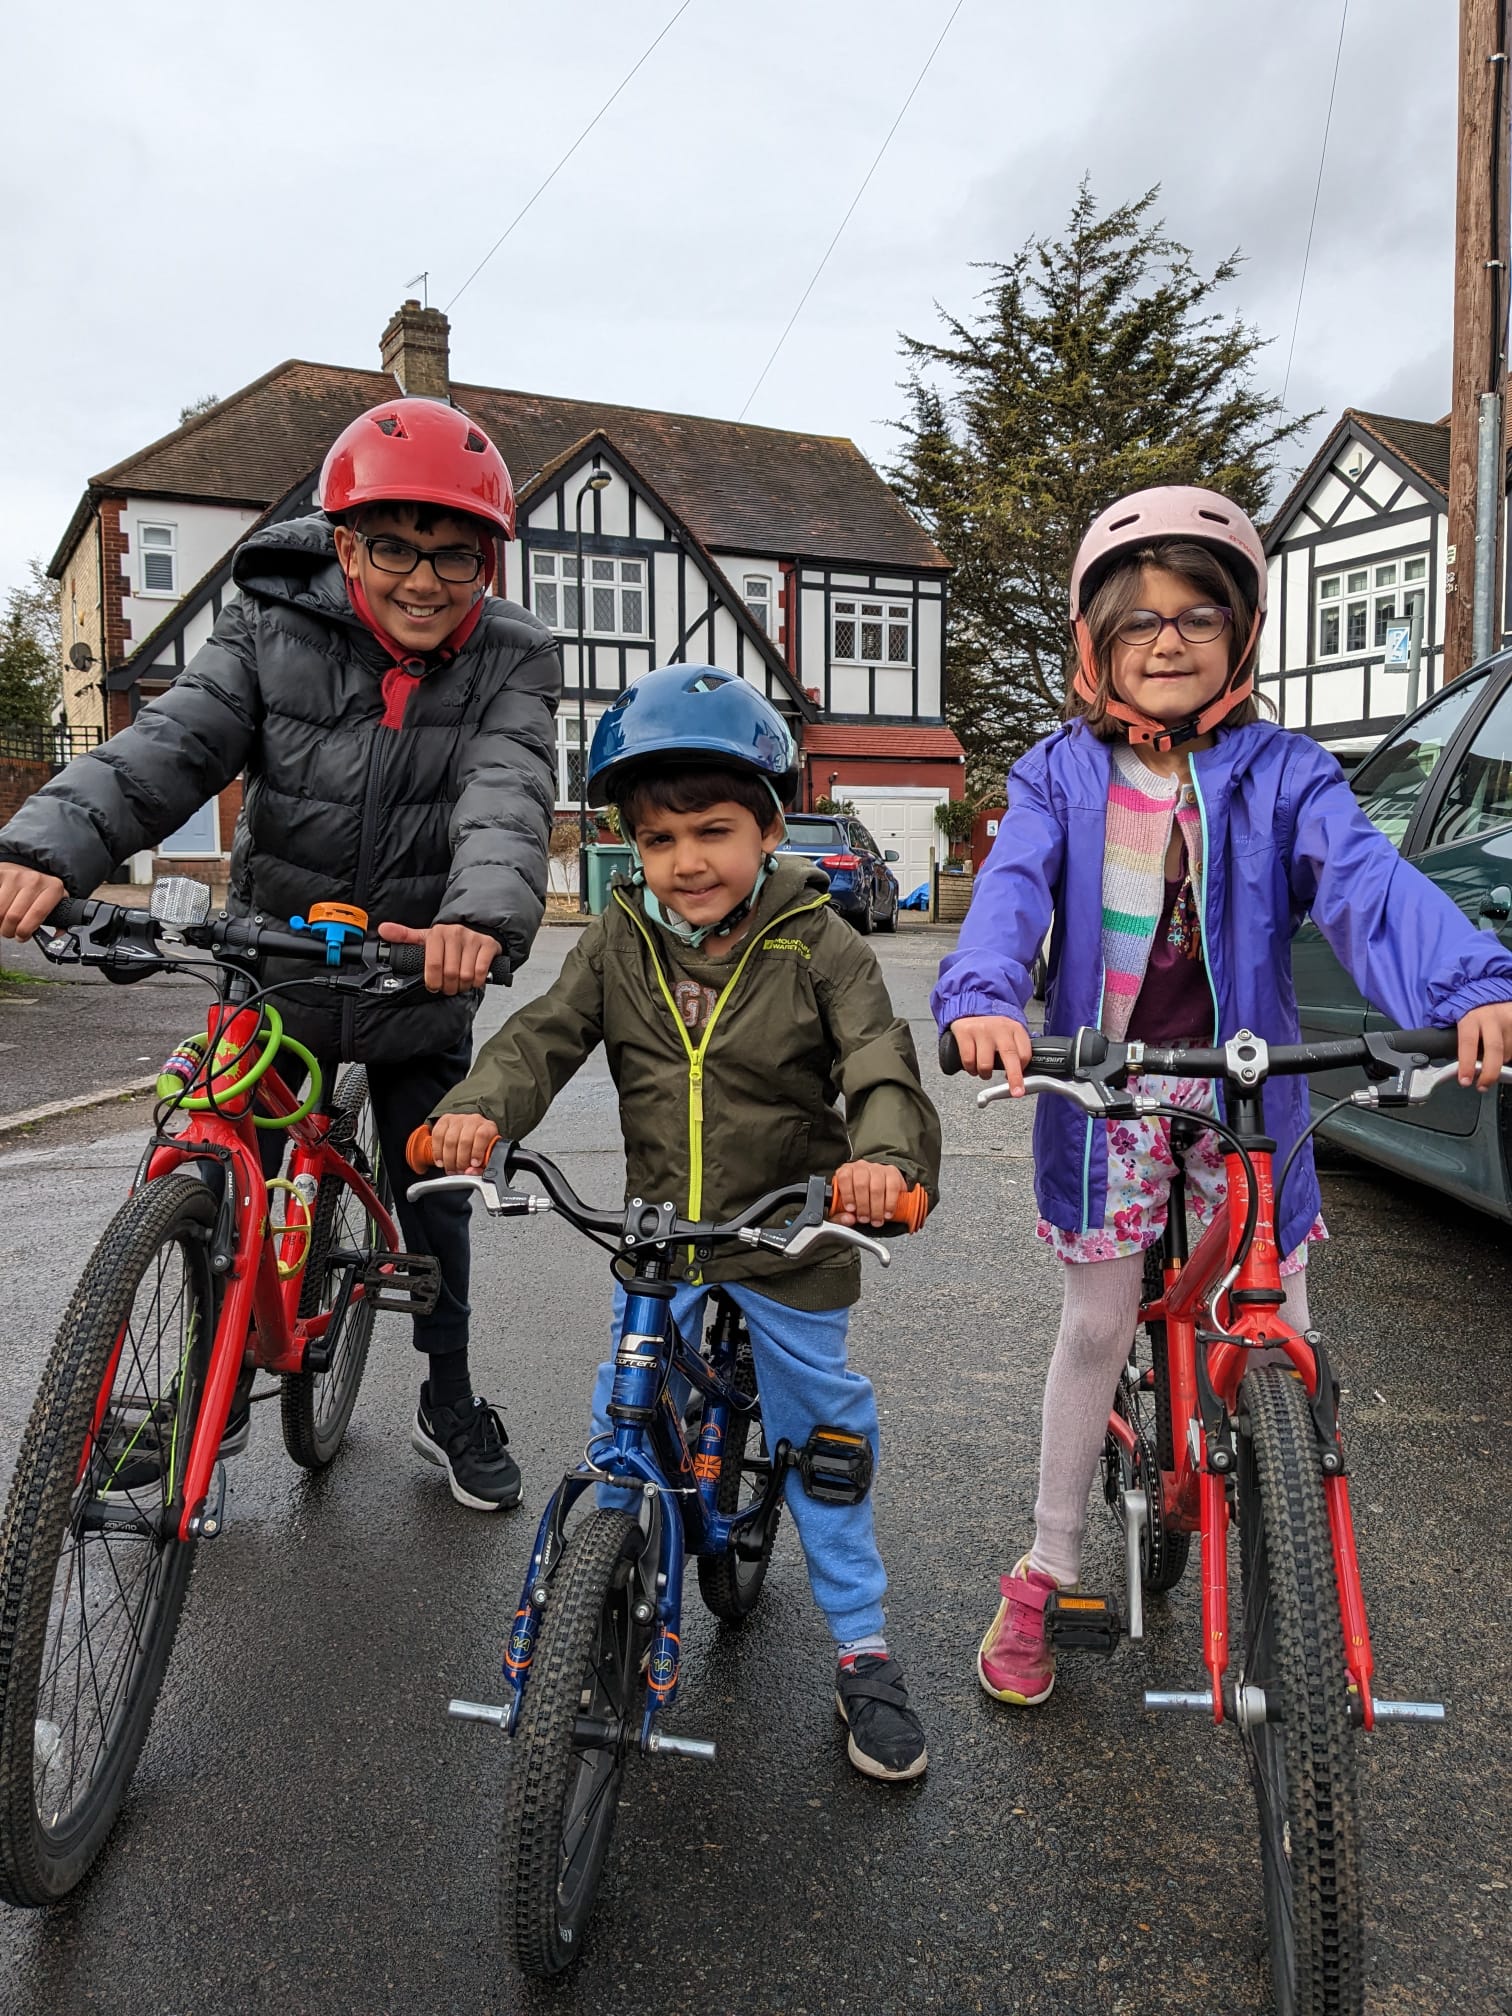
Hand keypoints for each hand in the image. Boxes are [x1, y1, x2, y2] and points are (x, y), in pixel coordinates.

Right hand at [0, 865, 66, 941]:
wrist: (20, 870)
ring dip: (0, 923)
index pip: (38, 913)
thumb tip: (58, 935)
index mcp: (53, 888)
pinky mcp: (0, 876)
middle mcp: (35, 880)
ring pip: (0, 911)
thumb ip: (58, 920)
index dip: (26, 930)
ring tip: (4, 922)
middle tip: (11, 932)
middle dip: (9, 930)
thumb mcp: (54, 902)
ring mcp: (16, 876)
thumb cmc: (37, 891)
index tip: (21, 936)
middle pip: (14, 916)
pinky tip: (0, 912)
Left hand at [377, 920, 501, 995]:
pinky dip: (476, 982)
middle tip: (447, 987)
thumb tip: (383, 930)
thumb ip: (404, 936)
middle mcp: (456, 933)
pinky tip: (473, 979)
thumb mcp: (426, 938)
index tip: (433, 986)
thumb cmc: (449, 940)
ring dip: (462, 986)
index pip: (433, 965)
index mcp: (437, 932)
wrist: (476, 930)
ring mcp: (473, 939)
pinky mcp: (488, 945)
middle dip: (448, 987)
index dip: (432, 982)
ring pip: (465, 975)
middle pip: (450, 973)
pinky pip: (480, 972)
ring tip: (459, 984)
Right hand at [430, 1112, 499, 1173]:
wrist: (469, 1133)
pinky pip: (437, 1136)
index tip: (474, 1164)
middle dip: (461, 1160)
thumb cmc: (479, 1147)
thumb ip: (481, 1167)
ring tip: (451, 1169)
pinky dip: (437, 1152)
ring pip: (450, 1140)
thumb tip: (470, 1172)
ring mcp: (458, 1119)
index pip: (482, 1135)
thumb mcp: (485, 1157)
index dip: (477, 1151)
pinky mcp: (444, 1120)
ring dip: (449, 1159)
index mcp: (487, 1127)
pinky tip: (441, 1161)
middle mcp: (473, 1120)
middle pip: (464, 1140)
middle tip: (459, 1171)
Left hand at [830, 1159, 906, 1226]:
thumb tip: (848, 1219)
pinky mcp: (892, 1172)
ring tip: (876, 1220)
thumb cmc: (857, 1199)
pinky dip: (890, 1203)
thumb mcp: (844, 1207)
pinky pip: (892, 1187)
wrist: (878, 1190)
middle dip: (863, 1206)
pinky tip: (887, 1213)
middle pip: (861, 1184)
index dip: (847, 1195)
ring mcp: (878, 1168)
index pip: (844, 1178)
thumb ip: (841, 1216)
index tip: (851, 1209)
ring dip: (877, 1208)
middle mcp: (861, 1167)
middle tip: (864, 1219)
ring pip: (877, 1187)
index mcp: (846, 1171)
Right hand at [951, 1014, 1032, 1092]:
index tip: (1020, 1084)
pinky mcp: (965, 1033)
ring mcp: (982, 1030)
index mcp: (1015, 1029)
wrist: (971, 1009)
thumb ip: (1017, 1052)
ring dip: (985, 1074)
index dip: (1022, 1072)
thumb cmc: (993, 1029)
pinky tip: (973, 1066)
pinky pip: (968, 1060)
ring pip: (986, 1064)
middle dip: (1014, 1078)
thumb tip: (1021, 1077)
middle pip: (1010, 1056)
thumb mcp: (1009, 1035)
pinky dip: (970, 1069)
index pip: (1025, 1054)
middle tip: (1016, 1092)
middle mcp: (1000, 1028)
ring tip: (984, 1072)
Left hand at [1456, 1002, 1511, 1090]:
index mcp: (1471, 1017)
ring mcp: (1509, 1021)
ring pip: (1507, 1052)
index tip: (1465, 1080)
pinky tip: (1502, 1052)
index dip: (1467, 1064)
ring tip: (1490, 1060)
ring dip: (1499, 1062)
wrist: (1492, 996)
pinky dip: (1508, 1055)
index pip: (1468, 1043)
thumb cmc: (1474, 1013)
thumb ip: (1461, 1042)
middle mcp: (1492, 1018)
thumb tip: (1456, 1068)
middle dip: (1489, 1072)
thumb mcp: (1462, 1023)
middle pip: (1494, 1050)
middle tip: (1482, 1085)